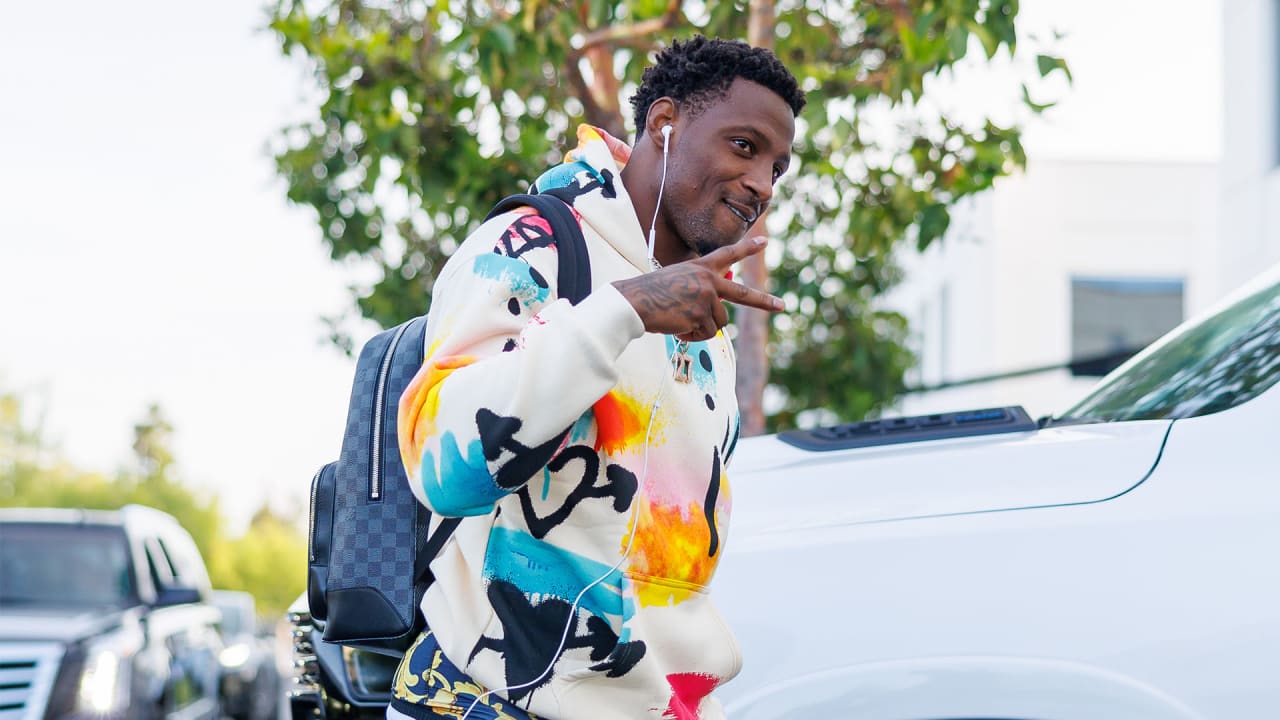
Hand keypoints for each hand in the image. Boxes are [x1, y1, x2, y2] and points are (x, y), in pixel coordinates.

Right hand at [611, 236, 783, 341]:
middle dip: (764, 301)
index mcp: (700, 267)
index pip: (728, 253)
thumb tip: (716, 319)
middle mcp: (708, 280)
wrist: (634, 302)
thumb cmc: (649, 293)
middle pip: (743, 294)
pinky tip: (676, 327)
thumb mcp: (678, 281)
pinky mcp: (702, 315)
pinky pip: (705, 334)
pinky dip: (691, 336)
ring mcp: (706, 297)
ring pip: (718, 324)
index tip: (765, 241)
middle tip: (781, 306)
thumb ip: (699, 291)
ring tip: (679, 320)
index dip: (747, 247)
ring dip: (700, 328)